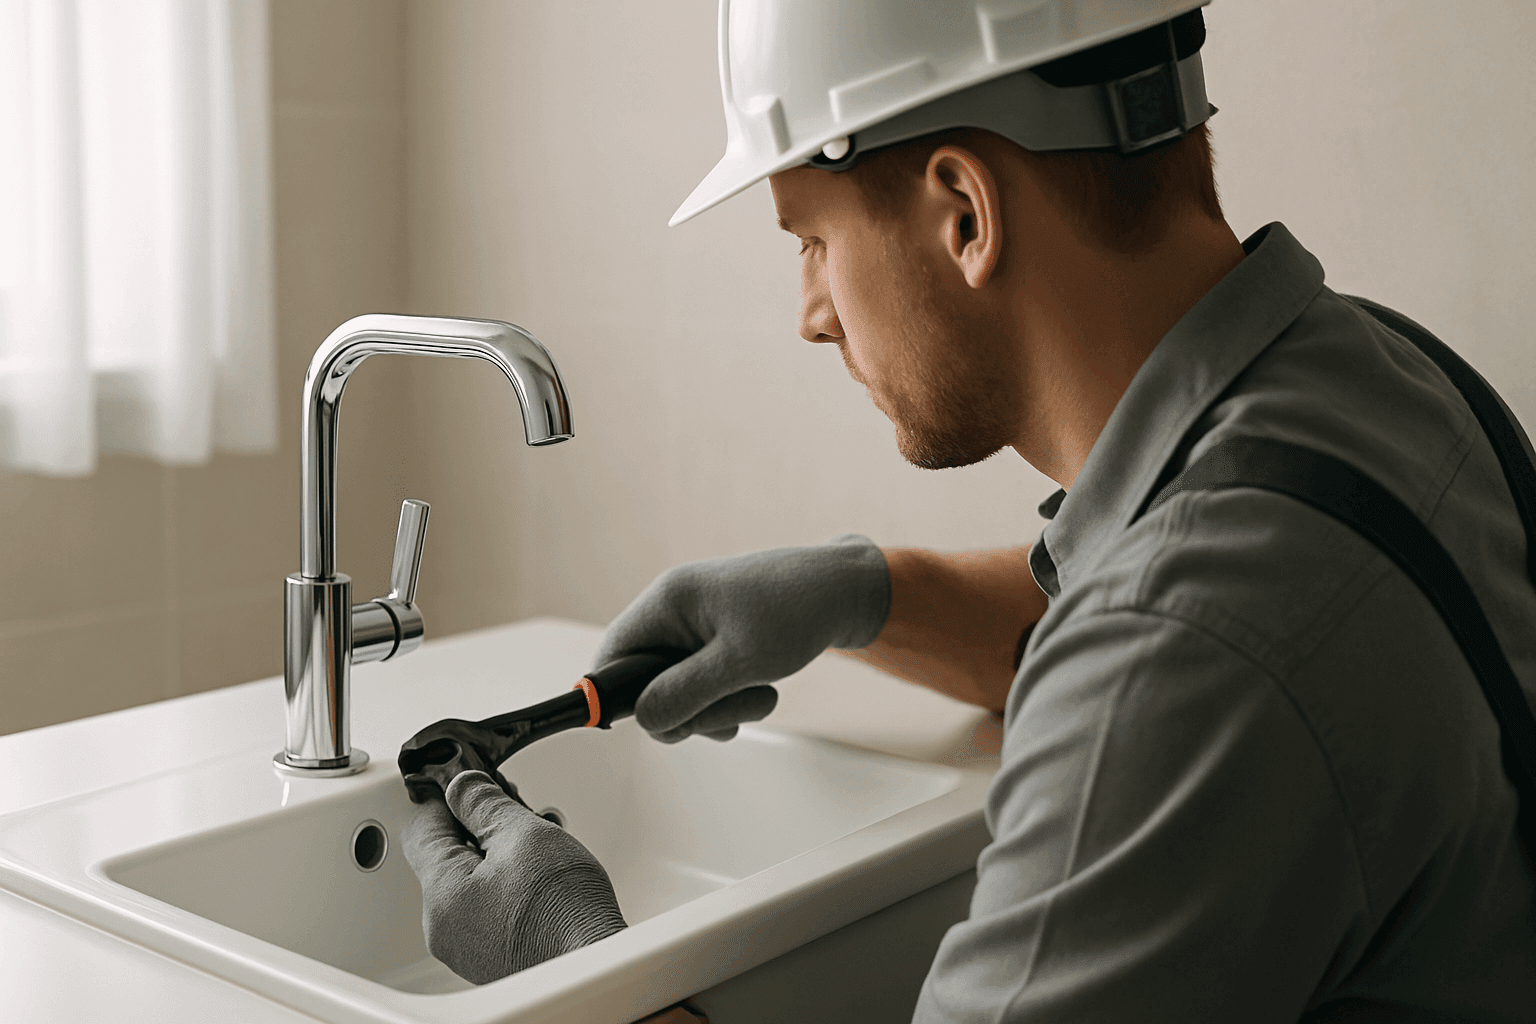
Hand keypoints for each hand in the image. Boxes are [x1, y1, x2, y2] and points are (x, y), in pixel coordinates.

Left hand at [400, 770, 625, 983]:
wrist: (592, 964)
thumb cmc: (564, 911)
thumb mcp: (525, 836)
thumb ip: (484, 804)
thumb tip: (461, 787)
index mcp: (441, 893)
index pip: (421, 828)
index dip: (446, 798)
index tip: (473, 786)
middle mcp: (442, 925)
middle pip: (445, 856)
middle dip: (476, 828)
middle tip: (513, 812)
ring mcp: (463, 945)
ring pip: (465, 881)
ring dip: (492, 856)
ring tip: (533, 848)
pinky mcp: (486, 955)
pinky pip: (481, 907)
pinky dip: (501, 885)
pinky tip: (534, 878)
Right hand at [596, 534, 890, 742]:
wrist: (849, 592)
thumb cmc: (800, 611)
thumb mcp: (741, 661)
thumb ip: (686, 693)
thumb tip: (644, 720)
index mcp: (668, 601)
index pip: (611, 656)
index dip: (616, 698)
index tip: (648, 724)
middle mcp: (674, 611)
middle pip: (646, 684)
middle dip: (688, 710)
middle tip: (728, 714)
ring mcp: (696, 628)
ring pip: (680, 692)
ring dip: (717, 709)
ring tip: (759, 695)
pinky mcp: (717, 642)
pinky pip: (705, 687)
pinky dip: (731, 700)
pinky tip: (763, 690)